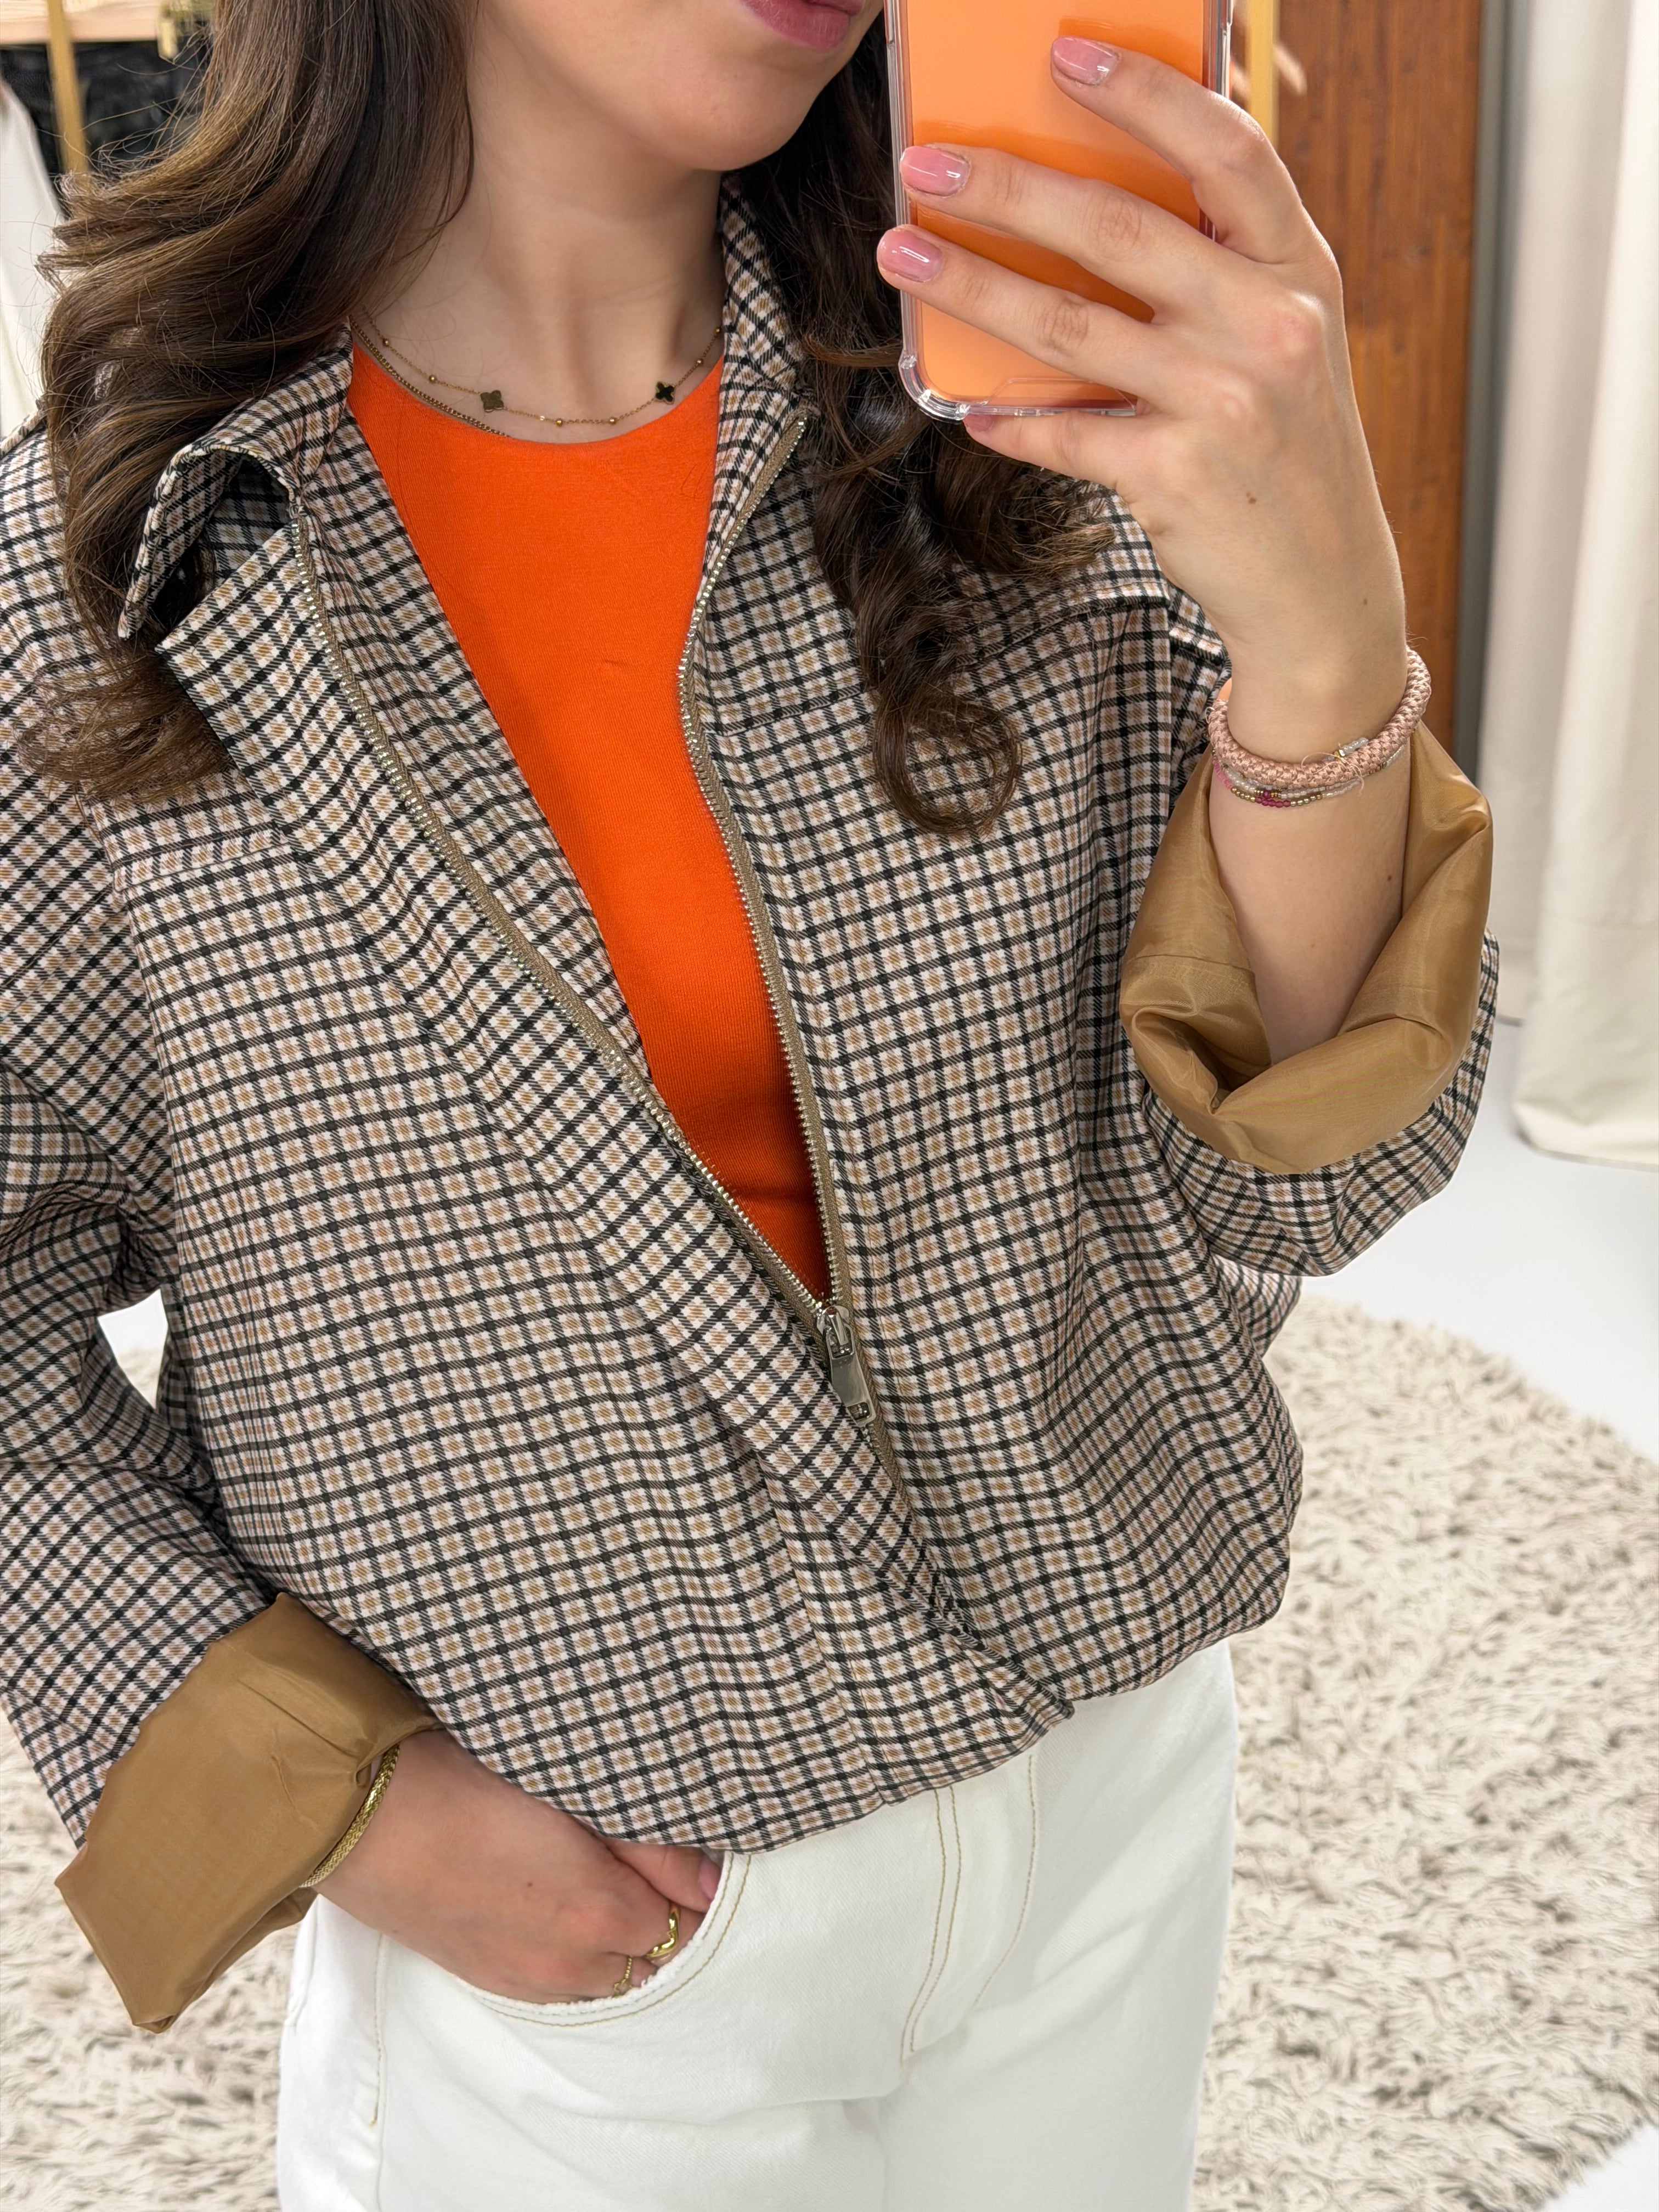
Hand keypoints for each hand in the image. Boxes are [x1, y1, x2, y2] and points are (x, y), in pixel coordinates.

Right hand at [316, 1729, 720, 2001]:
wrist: (362, 1816)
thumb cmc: (466, 1780)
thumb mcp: (571, 1790)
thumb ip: (650, 1844)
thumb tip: (712, 1880)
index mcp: (601, 1912)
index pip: (687, 1917)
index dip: (691, 1880)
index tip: (682, 1847)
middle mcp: (570, 1964)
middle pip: (654, 1957)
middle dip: (661, 1916)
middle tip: (645, 1861)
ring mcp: (525, 1980)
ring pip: (608, 1980)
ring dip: (619, 1943)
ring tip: (600, 1883)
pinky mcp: (487, 1979)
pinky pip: (560, 1990)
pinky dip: (577, 1960)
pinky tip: (559, 1912)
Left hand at [879, 38, 1409, 764]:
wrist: (1321, 583)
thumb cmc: (1284, 443)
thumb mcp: (1285, 333)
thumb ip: (1219, 262)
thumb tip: (1101, 189)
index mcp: (1298, 267)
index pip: (1225, 150)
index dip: (1145, 93)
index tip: (1064, 53)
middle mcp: (1269, 324)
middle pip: (1119, 229)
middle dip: (1010, 187)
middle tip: (926, 163)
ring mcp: (1223, 402)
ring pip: (1070, 326)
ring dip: (972, 286)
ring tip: (904, 253)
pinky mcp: (1175, 476)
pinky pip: (1065, 433)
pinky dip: (1010, 419)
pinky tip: (966, 405)